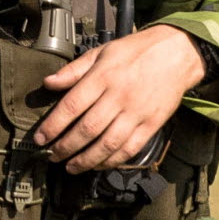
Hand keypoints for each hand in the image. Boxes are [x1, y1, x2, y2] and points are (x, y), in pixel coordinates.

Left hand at [32, 24, 205, 173]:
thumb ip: (74, 70)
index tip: (40, 139)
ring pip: (107, 144)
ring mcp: (137, 112)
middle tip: (52, 156)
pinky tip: (98, 165)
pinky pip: (129, 149)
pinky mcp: (152, 124)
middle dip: (65, 147)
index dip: (53, 125)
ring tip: (70, 167)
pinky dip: (111, 161)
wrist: (178, 53)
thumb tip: (48, 83)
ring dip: (86, 160)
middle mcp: (119, 96)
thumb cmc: (136, 51)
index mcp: (104, 76)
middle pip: (87, 129)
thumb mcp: (102, 52)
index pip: (72, 105)